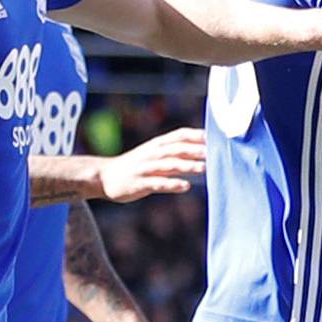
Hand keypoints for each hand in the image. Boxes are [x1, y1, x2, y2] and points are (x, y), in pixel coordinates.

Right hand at [90, 128, 205, 201]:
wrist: (104, 176)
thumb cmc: (135, 166)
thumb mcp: (153, 154)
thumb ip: (174, 152)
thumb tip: (201, 150)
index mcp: (157, 144)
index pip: (180, 135)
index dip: (197, 135)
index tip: (216, 138)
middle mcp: (152, 153)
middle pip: (178, 149)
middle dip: (197, 150)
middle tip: (216, 153)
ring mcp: (146, 168)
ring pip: (169, 165)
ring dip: (188, 166)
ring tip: (204, 168)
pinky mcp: (140, 183)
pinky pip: (158, 183)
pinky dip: (172, 184)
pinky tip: (185, 187)